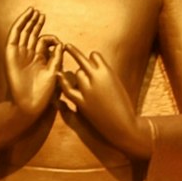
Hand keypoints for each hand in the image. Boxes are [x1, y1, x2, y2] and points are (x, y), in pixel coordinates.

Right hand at [4, 7, 60, 122]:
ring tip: (34, 11)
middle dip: (36, 24)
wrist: (29, 104)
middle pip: (31, 34)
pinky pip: (14, 36)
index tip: (57, 42)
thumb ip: (57, 57)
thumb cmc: (42, 93)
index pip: (43, 42)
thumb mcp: (54, 71)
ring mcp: (18, 54)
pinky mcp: (10, 54)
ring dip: (28, 21)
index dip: (50, 38)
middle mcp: (27, 55)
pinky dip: (19, 25)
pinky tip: (25, 17)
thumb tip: (61, 44)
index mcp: (38, 59)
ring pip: (22, 33)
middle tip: (41, 14)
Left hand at [59, 43, 153, 158]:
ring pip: (77, 74)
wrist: (123, 125)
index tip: (93, 62)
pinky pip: (68, 88)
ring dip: (80, 76)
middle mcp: (96, 78)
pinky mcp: (82, 102)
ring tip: (89, 84)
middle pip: (83, 63)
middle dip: (84, 65)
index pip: (94, 55)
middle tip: (79, 62)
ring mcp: (87, 90)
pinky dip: (63, 81)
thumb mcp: (116, 82)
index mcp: (107, 71)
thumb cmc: (123, 103)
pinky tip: (58, 74)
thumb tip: (90, 67)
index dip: (93, 59)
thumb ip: (103, 73)